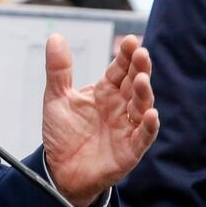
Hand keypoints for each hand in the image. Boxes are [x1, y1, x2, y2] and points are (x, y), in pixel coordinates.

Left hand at [42, 34, 158, 206]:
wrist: (59, 169)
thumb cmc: (62, 133)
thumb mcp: (56, 97)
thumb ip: (58, 69)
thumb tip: (55, 37)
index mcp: (105, 91)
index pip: (119, 69)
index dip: (126, 56)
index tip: (131, 41)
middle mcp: (120, 107)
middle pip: (134, 84)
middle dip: (139, 68)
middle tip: (141, 53)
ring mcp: (127, 127)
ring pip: (142, 106)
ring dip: (144, 93)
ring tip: (141, 79)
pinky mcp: (130, 150)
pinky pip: (143, 137)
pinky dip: (148, 126)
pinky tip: (150, 114)